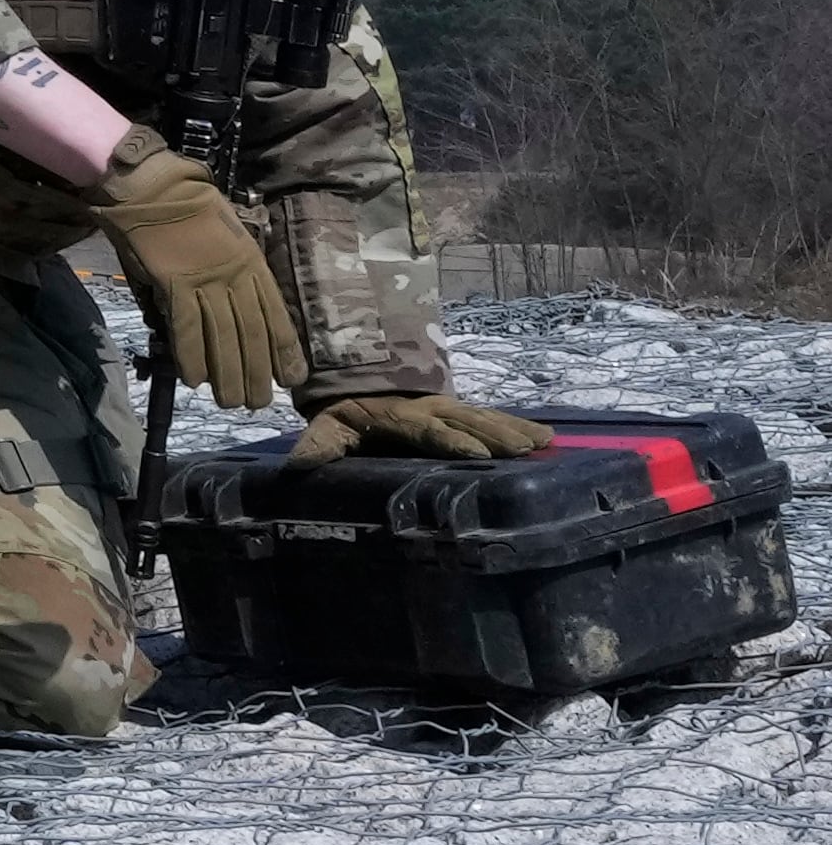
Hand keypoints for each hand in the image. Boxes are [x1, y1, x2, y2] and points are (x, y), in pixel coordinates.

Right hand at [93, 139, 305, 411]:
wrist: (152, 185)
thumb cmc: (189, 203)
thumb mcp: (231, 230)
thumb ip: (237, 267)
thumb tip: (234, 304)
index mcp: (252, 262)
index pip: (275, 315)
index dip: (285, 350)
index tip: (291, 380)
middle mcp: (234, 276)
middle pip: (252, 334)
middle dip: (257, 373)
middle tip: (257, 403)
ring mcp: (204, 280)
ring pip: (224, 336)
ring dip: (227, 374)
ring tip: (229, 401)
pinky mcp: (173, 282)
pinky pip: (186, 327)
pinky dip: (191, 355)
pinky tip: (194, 378)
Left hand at [289, 391, 555, 464]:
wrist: (353, 380)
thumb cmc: (341, 413)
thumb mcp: (324, 426)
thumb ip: (316, 445)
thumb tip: (299, 465)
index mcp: (399, 417)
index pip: (428, 430)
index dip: (451, 441)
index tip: (476, 454)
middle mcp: (430, 409)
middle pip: (466, 423)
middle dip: (495, 436)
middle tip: (524, 452)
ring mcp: (448, 407)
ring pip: (484, 418)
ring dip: (513, 430)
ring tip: (543, 444)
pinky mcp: (460, 410)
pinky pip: (492, 417)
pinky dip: (519, 425)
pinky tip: (546, 438)